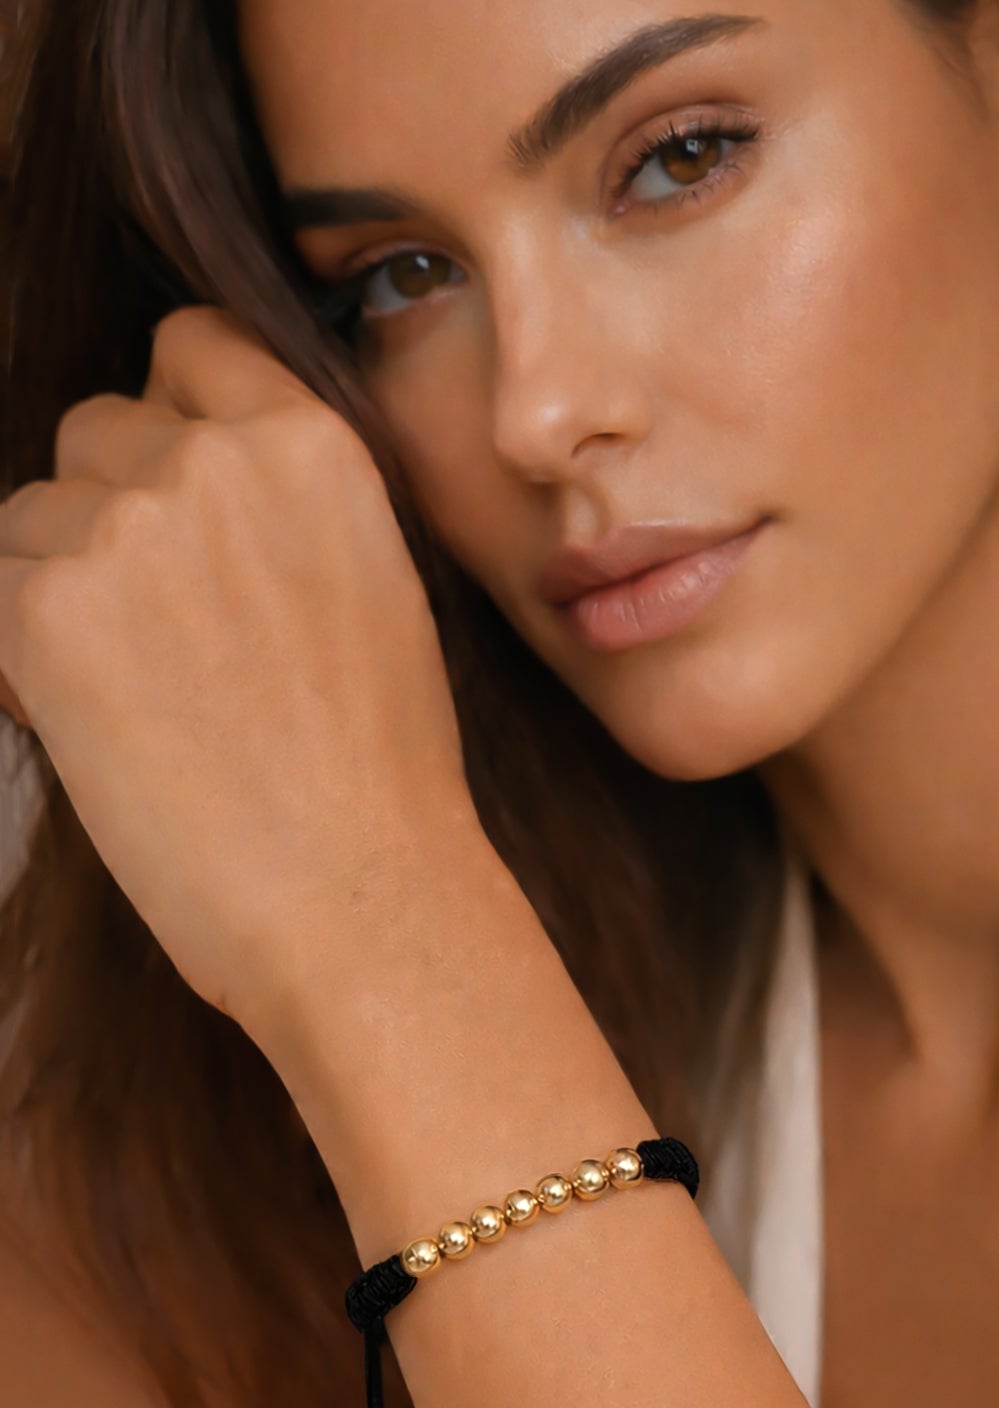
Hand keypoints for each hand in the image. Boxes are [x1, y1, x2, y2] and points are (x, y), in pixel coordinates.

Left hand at [0, 305, 480, 1034]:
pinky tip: (93, 721)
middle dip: (113, 506)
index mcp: (314, 445)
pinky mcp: (44, 611)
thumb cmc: (383, 770)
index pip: (191, 346)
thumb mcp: (377, 590)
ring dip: (61, 584)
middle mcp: (214, 460)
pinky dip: (20, 651)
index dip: (174, 410)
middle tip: (159, 618)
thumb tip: (191, 483)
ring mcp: (125, 529)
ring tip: (137, 688)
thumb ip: (286, 508)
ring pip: (33, 514)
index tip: (174, 475)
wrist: (360, 891)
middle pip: (98, 429)